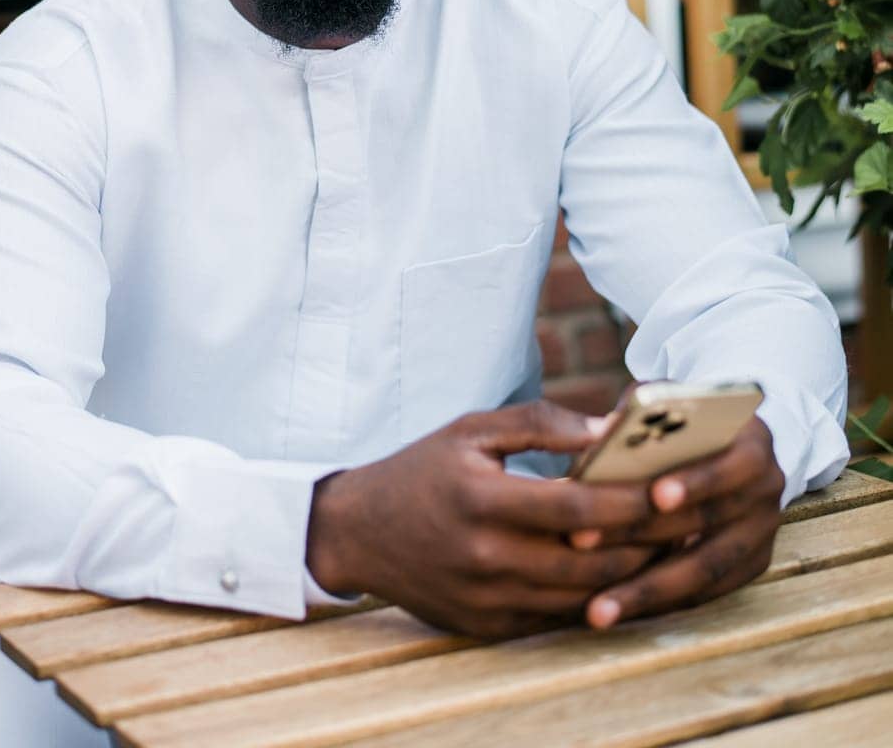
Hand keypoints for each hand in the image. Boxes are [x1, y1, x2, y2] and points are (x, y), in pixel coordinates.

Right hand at [306, 400, 657, 638]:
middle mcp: (488, 558)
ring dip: (631, 580)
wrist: (358, 531)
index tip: (677, 488)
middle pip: (592, 564)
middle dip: (649, 546)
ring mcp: (488, 601)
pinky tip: (623, 579)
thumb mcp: (472, 429)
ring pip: (581, 599)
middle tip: (693, 526)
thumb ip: (540, 424)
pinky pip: (555, 619)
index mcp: (485, 501)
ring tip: (671, 553)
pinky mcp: (488, 627)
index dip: (633, 502)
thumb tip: (606, 430)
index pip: (580, 510)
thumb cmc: (422, 469)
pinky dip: (594, 601)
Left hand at [573, 415, 784, 628]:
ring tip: (597, 610)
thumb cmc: (688, 421)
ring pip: (702, 571)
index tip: (655, 496)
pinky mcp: (751, 566)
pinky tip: (618, 610)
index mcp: (752, 446)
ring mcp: (761, 534)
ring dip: (646, 591)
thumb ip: (644, 412)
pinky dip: (662, 603)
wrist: (737, 445)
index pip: (725, 466)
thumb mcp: (671, 403)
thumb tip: (606, 432)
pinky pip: (705, 594)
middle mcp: (766, 492)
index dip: (693, 482)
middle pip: (703, 522)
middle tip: (581, 542)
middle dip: (639, 534)